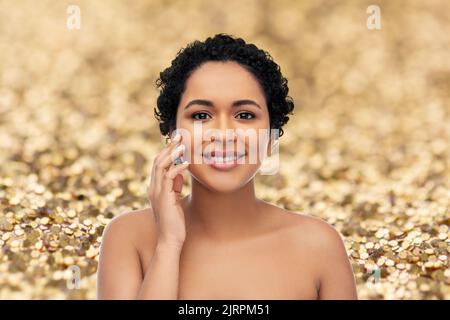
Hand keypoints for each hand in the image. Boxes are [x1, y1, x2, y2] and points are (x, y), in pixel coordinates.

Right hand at [148, 133, 188, 248]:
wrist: (170, 240)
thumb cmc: (174, 222)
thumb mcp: (174, 200)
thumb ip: (174, 186)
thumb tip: (178, 172)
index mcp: (155, 188)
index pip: (158, 164)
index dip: (166, 151)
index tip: (176, 141)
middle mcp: (153, 188)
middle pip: (158, 161)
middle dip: (169, 147)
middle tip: (179, 137)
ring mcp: (156, 193)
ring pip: (161, 166)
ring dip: (172, 154)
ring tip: (183, 145)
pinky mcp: (163, 198)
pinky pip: (169, 177)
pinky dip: (177, 167)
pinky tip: (187, 162)